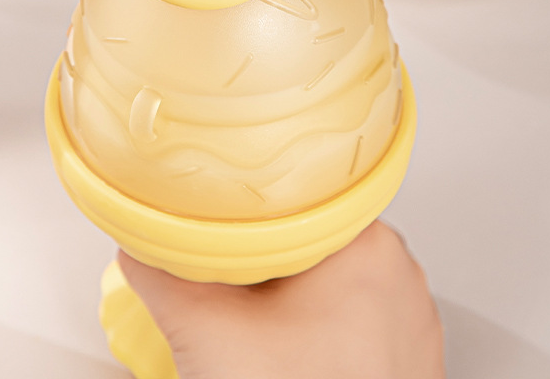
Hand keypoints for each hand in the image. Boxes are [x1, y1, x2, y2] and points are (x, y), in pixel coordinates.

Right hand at [118, 221, 444, 378]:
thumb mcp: (206, 331)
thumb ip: (162, 270)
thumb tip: (139, 241)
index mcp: (365, 245)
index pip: (297, 193)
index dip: (251, 206)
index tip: (223, 216)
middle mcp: (399, 273)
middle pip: (312, 234)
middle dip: (265, 256)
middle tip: (233, 284)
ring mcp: (410, 317)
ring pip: (334, 275)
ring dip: (292, 291)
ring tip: (259, 321)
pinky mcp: (409, 356)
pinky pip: (357, 315)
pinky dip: (321, 323)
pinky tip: (290, 349)